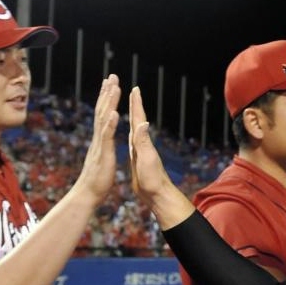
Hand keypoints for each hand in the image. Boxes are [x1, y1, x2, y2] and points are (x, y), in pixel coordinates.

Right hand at [75, 74, 120, 202]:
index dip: (107, 100)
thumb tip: (102, 139)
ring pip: (104, 119)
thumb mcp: (102, 160)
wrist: (88, 195)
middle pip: (102, 111)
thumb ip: (102, 148)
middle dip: (107, 93)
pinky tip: (115, 112)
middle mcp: (99, 139)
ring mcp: (100, 145)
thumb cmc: (95, 181)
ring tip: (114, 86)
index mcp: (101, 140)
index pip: (103, 115)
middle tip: (112, 76)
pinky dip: (110, 124)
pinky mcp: (103, 154)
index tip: (111, 84)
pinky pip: (107, 136)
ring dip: (109, 102)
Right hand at [129, 87, 194, 228]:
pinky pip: (132, 140)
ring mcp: (139, 150)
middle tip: (132, 91)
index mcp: (142, 141)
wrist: (156, 195)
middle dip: (134, 105)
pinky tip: (129, 132)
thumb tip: (144, 122)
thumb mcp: (147, 159)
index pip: (138, 118)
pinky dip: (130, 132)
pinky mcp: (136, 159)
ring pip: (134, 128)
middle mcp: (141, 143)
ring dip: (132, 116)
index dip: (136, 104)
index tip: (135, 89)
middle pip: (137, 120)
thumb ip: (143, 141)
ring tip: (129, 107)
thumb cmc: (152, 179)